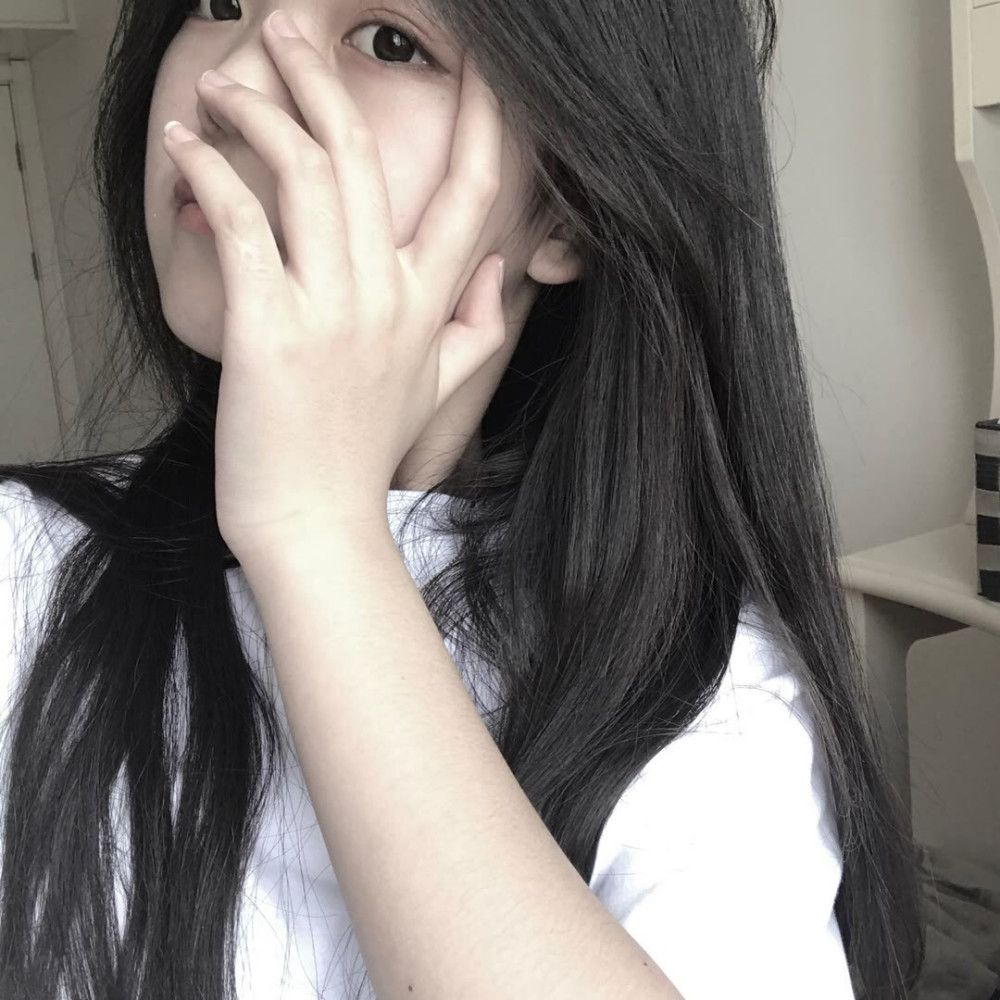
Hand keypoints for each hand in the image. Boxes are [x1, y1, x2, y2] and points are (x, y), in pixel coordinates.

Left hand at [162, 9, 505, 559]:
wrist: (316, 523)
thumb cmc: (363, 455)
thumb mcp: (437, 392)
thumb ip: (478, 329)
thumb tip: (499, 273)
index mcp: (428, 306)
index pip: (475, 195)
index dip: (484, 119)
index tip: (481, 62)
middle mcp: (387, 296)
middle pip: (364, 155)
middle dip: (325, 76)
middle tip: (292, 30)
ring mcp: (331, 310)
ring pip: (306, 173)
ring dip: (262, 109)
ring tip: (231, 82)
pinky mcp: (270, 328)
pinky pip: (243, 224)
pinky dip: (210, 173)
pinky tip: (189, 144)